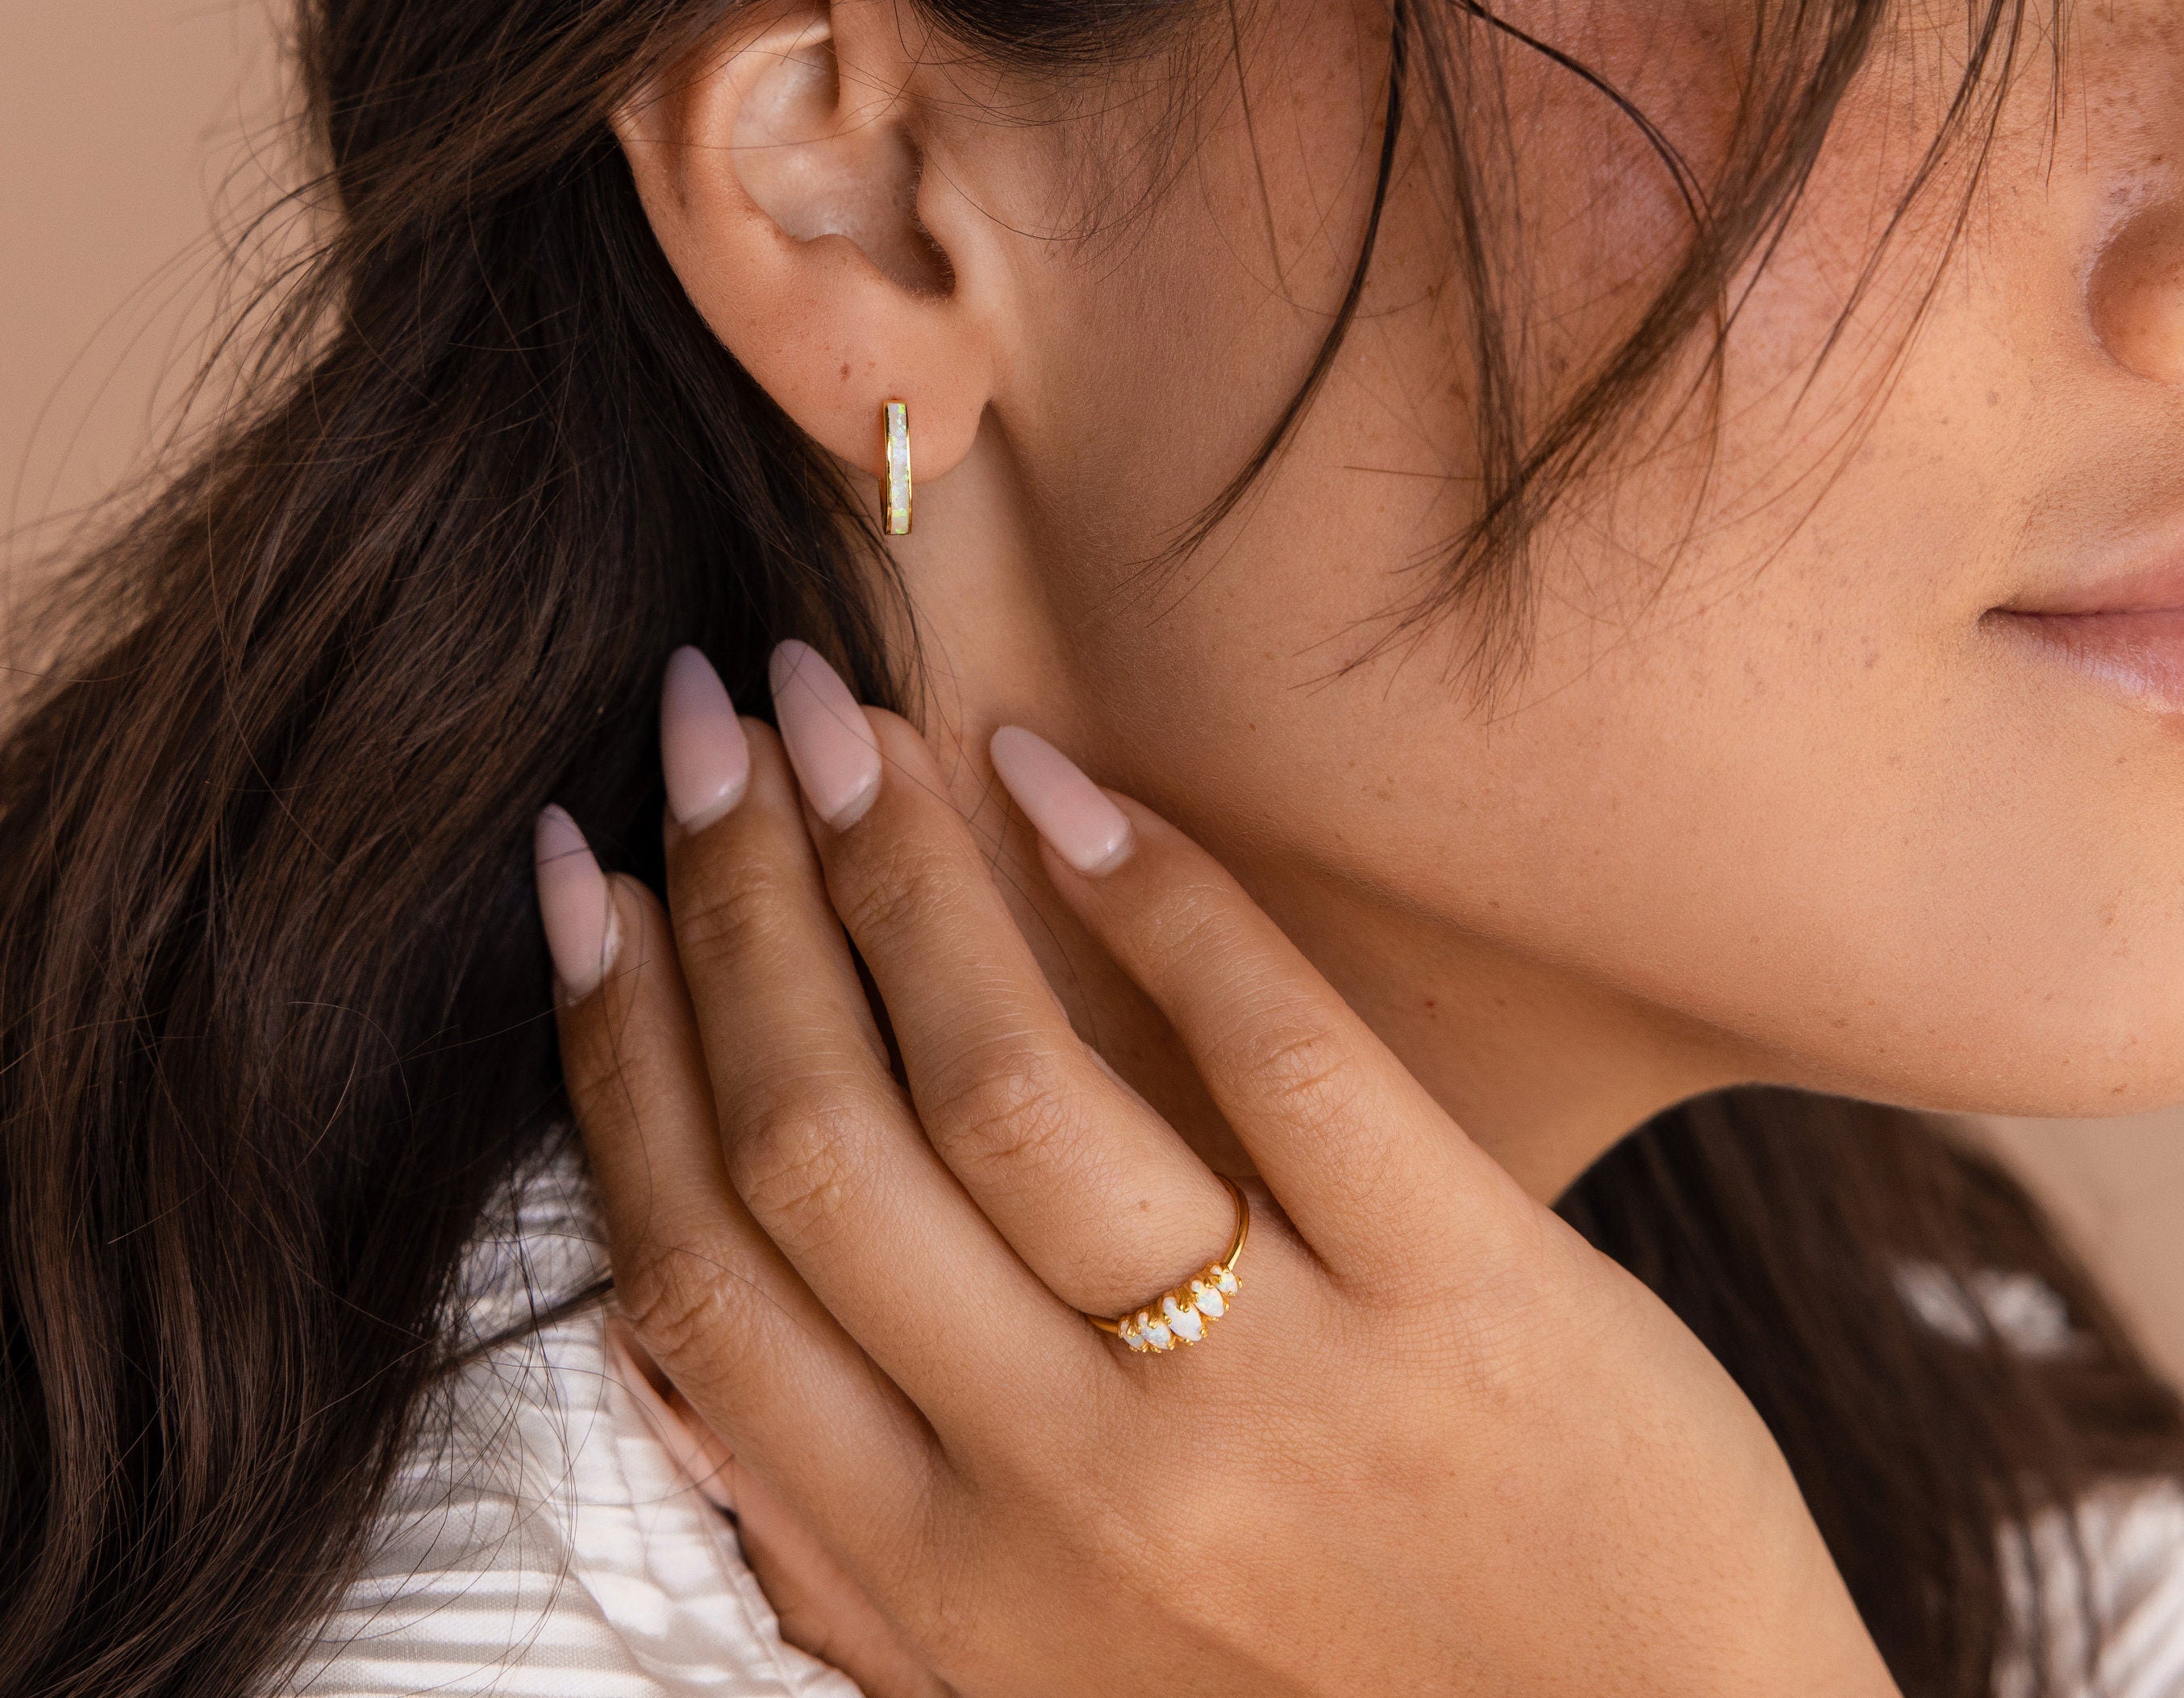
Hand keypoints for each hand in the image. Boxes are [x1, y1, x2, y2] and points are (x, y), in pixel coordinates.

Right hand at [544, 645, 1895, 1697]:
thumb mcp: (1050, 1684)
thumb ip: (863, 1548)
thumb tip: (677, 1345)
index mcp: (951, 1584)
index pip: (706, 1275)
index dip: (622, 1048)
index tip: (587, 878)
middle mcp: (1076, 1492)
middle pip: (825, 1147)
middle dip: (733, 904)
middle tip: (700, 726)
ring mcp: (1274, 1387)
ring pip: (1010, 1087)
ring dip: (896, 870)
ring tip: (841, 715)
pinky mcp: (1464, 1295)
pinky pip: (1274, 1048)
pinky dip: (1149, 892)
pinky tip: (1055, 779)